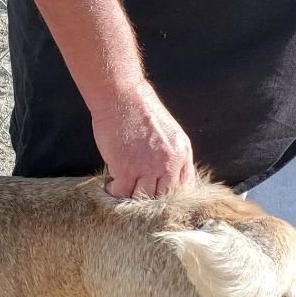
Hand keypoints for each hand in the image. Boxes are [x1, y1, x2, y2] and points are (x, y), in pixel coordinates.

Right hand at [91, 83, 193, 198]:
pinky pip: (121, 192)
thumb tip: (165, 176)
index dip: (170, 196)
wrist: (121, 97)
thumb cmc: (140, 110)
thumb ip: (171, 155)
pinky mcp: (126, 169)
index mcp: (181, 153)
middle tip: (136, 195)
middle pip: (162, 197)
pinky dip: (114, 191)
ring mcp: (147, 168)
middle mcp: (168, 163)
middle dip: (149, 199)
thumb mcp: (168, 132)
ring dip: (130, 195)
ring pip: (141, 198)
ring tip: (123, 188)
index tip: (159, 198)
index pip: (183, 186)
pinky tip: (111, 183)